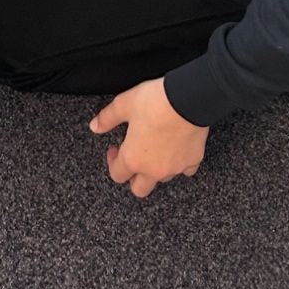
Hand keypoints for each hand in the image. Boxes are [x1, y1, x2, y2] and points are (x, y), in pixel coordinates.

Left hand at [90, 78, 208, 199]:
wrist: (188, 100)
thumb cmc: (156, 102)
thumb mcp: (124, 104)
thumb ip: (107, 118)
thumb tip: (95, 126)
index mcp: (133, 158)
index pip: (117, 175)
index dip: (112, 162)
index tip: (115, 149)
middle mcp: (153, 169)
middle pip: (139, 189)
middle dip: (133, 178)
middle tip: (133, 159)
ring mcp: (174, 168)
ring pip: (162, 179)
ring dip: (156, 169)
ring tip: (154, 149)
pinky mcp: (193, 160)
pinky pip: (185, 170)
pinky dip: (180, 163)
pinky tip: (177, 149)